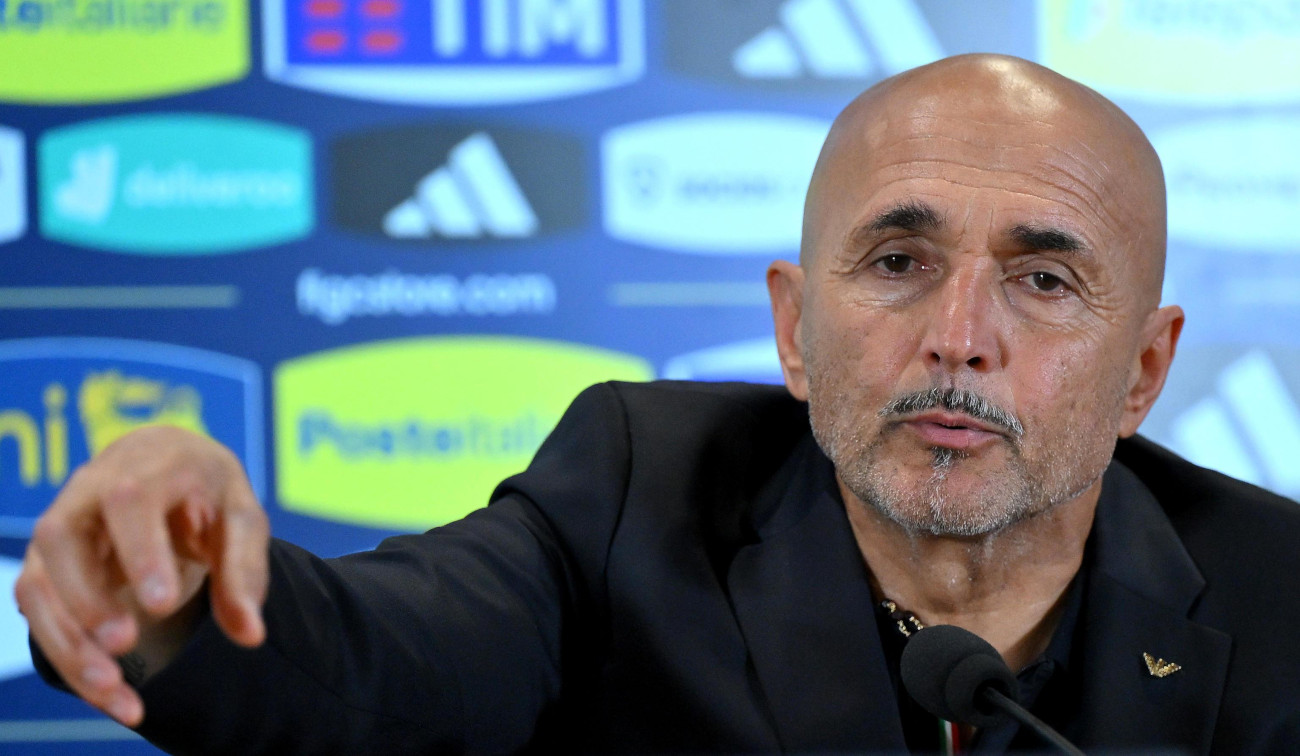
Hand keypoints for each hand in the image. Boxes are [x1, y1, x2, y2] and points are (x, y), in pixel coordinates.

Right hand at [13, 425, 269, 726]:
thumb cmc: (208, 492)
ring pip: (41, 579)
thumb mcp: (241, 517)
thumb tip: (251, 634)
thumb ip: (245, 570)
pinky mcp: (48, 563)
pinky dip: (68, 652)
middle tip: (125, 643)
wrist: (168, 468)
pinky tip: (106, 689)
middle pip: (62, 534)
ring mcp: (61, 526)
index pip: (130, 500)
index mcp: (149, 465)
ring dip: (69, 636)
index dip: (139, 551)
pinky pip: (40, 609)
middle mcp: (89, 489)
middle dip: (87, 595)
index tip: (160, 604)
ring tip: (112, 684)